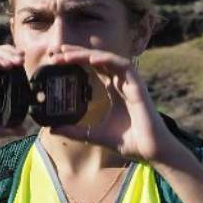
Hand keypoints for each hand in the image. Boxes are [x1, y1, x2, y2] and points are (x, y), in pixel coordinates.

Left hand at [47, 47, 177, 162]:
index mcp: (115, 91)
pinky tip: (91, 59)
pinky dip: (107, 59)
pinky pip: (123, 65)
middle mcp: (122, 83)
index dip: (78, 61)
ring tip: (67, 54)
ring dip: (87, 54)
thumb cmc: (131, 142)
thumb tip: (52, 129)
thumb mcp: (95, 135)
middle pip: (98, 60)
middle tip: (57, 51)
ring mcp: (130, 83)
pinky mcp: (138, 86)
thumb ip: (76, 131)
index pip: (95, 69)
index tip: (58, 59)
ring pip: (107, 59)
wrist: (150, 151)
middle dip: (77, 53)